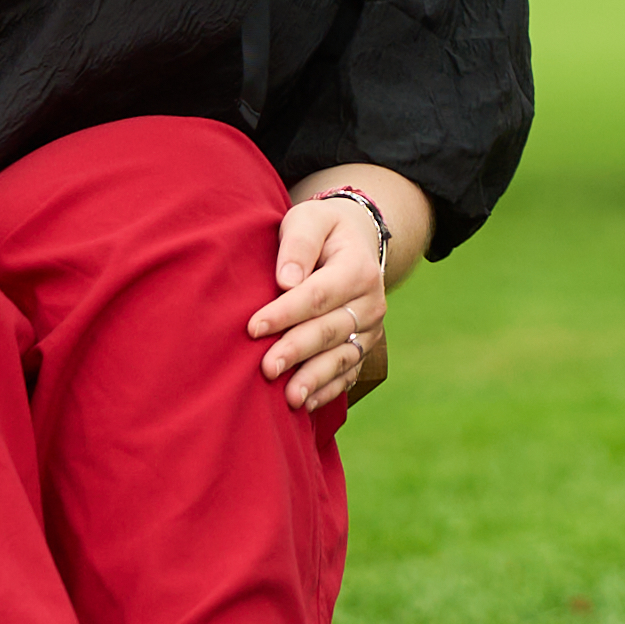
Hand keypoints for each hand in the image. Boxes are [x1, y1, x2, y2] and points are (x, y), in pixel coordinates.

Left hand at [251, 183, 398, 410]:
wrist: (354, 241)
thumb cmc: (321, 229)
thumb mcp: (309, 219)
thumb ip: (298, 244)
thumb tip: (285, 281)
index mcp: (358, 267)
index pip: (318, 294)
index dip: (285, 312)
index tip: (253, 328)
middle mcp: (371, 302)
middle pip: (330, 330)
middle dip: (297, 350)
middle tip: (267, 368)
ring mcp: (370, 329)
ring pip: (342, 357)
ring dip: (314, 378)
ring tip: (289, 399)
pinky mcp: (364, 347)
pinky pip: (349, 373)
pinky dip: (328, 390)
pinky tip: (306, 403)